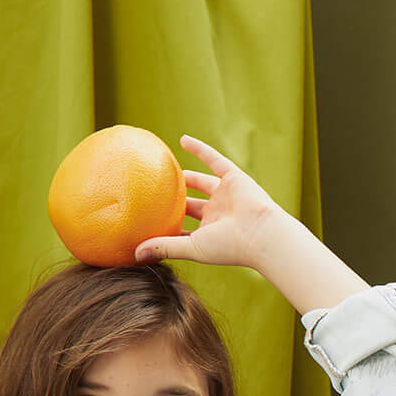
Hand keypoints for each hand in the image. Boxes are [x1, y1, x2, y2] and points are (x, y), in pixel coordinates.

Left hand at [133, 135, 282, 269]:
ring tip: (166, 169)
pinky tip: (182, 140)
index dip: (170, 227)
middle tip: (153, 193)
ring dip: (186, 177)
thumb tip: (133, 255)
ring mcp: (226, 196)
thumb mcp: (192, 247)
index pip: (186, 230)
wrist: (262, 233)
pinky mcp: (234, 178)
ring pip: (202, 183)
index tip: (149, 223)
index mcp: (210, 234)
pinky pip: (214, 160)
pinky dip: (200, 149)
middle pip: (192, 206)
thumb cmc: (229, 246)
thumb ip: (164, 247)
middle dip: (176, 202)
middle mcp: (219, 215)